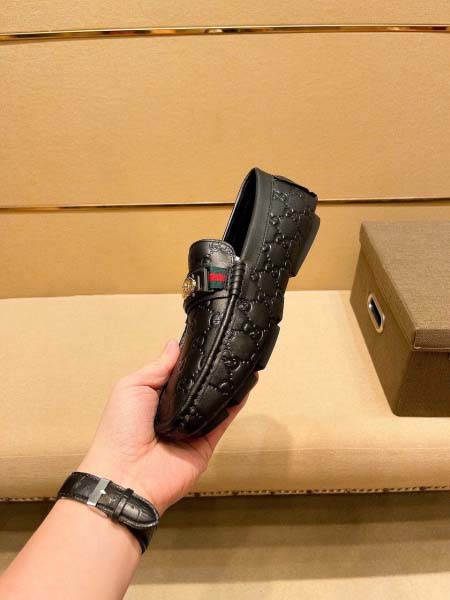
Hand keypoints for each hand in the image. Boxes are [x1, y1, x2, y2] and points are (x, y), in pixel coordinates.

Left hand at [77, 339, 255, 514]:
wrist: (126, 475)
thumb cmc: (120, 430)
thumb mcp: (131, 388)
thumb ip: (157, 367)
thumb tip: (174, 344)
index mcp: (154, 398)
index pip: (177, 374)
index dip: (189, 358)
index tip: (206, 339)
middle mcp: (174, 412)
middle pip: (197, 387)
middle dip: (210, 370)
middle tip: (228, 346)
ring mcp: (192, 428)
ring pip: (214, 403)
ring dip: (227, 385)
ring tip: (243, 362)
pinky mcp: (206, 444)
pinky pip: (223, 422)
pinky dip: (234, 405)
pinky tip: (245, 386)